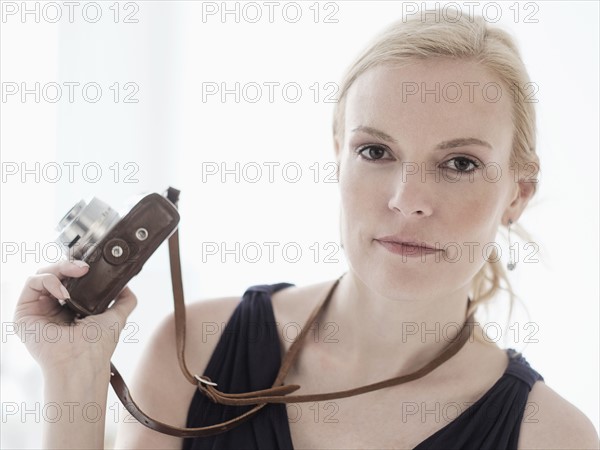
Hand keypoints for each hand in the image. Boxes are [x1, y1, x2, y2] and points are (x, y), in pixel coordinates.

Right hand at [13, 259, 137, 374]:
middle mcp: (52, 308)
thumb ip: (124, 300)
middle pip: (55, 274)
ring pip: (43, 274)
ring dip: (60, 269)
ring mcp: (37, 310)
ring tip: (75, 275)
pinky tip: (63, 292)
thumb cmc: (97, 345)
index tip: (90, 267)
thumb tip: (125, 285)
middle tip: (84, 268)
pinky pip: (31, 282)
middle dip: (69, 265)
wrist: (82, 361)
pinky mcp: (24, 312)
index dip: (77, 269)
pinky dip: (49, 280)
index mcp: (71, 308)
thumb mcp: (117, 317)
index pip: (69, 279)